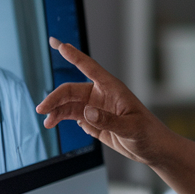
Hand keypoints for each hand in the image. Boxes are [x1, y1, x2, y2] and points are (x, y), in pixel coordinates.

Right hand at [35, 37, 168, 165]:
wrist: (152, 149)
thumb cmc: (148, 133)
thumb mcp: (131, 128)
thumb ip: (109, 120)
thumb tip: (87, 113)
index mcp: (112, 88)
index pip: (89, 67)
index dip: (74, 56)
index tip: (58, 44)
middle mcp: (101, 96)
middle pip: (71, 90)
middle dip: (55, 98)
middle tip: (42, 109)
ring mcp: (96, 109)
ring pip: (69, 104)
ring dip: (56, 111)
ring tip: (47, 123)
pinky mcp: (93, 122)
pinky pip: (73, 116)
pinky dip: (61, 119)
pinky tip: (54, 124)